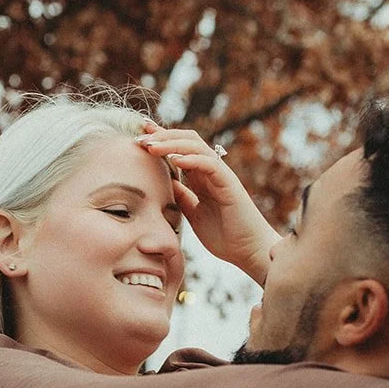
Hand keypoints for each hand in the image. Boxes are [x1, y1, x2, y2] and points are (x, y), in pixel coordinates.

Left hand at [136, 124, 277, 284]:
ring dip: (172, 144)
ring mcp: (221, 176)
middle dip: (163, 136)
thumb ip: (182, 196)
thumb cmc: (225, 236)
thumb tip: (165, 183)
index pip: (180, 150)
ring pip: (196, 147)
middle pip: (187, 140)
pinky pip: (209, 164)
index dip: (161, 139)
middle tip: (140, 138)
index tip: (140, 136)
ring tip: (151, 146)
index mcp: (202, 178)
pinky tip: (174, 160)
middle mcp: (211, 172)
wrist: (248, 252)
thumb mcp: (194, 214)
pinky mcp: (229, 184)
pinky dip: (191, 159)